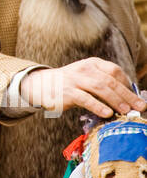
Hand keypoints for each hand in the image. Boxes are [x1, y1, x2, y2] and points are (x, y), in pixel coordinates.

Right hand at [20, 58, 142, 119]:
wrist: (41, 85)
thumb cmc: (70, 85)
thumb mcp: (87, 79)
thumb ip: (104, 86)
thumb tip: (127, 100)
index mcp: (92, 64)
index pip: (115, 71)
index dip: (128, 84)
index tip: (136, 98)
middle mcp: (85, 69)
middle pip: (110, 80)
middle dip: (127, 95)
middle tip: (139, 107)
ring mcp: (75, 79)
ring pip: (100, 88)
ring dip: (116, 100)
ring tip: (126, 111)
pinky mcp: (67, 92)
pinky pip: (85, 98)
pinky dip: (98, 106)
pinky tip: (107, 113)